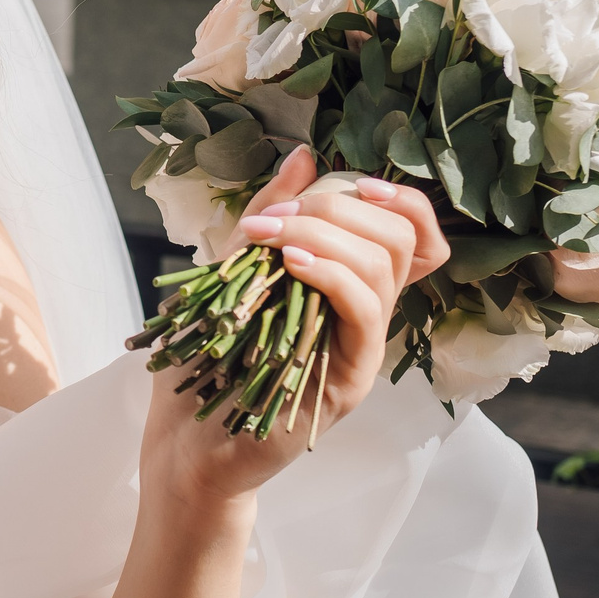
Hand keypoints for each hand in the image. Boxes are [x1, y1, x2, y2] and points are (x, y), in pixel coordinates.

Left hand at [141, 146, 450, 505]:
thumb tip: (305, 156)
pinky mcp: (349, 381)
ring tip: (271, 237)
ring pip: (385, 266)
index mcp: (350, 286)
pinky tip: (291, 263)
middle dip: (340, 206)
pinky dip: (332, 273)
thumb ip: (269, 215)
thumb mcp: (231, 269)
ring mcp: (363, 349)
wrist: (185, 441)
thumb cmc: (206, 359)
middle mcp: (368, 316)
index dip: (396, 198)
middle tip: (276, 219)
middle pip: (403, 237)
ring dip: (325, 232)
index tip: (342, 181)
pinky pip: (364, 312)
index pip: (413, 232)